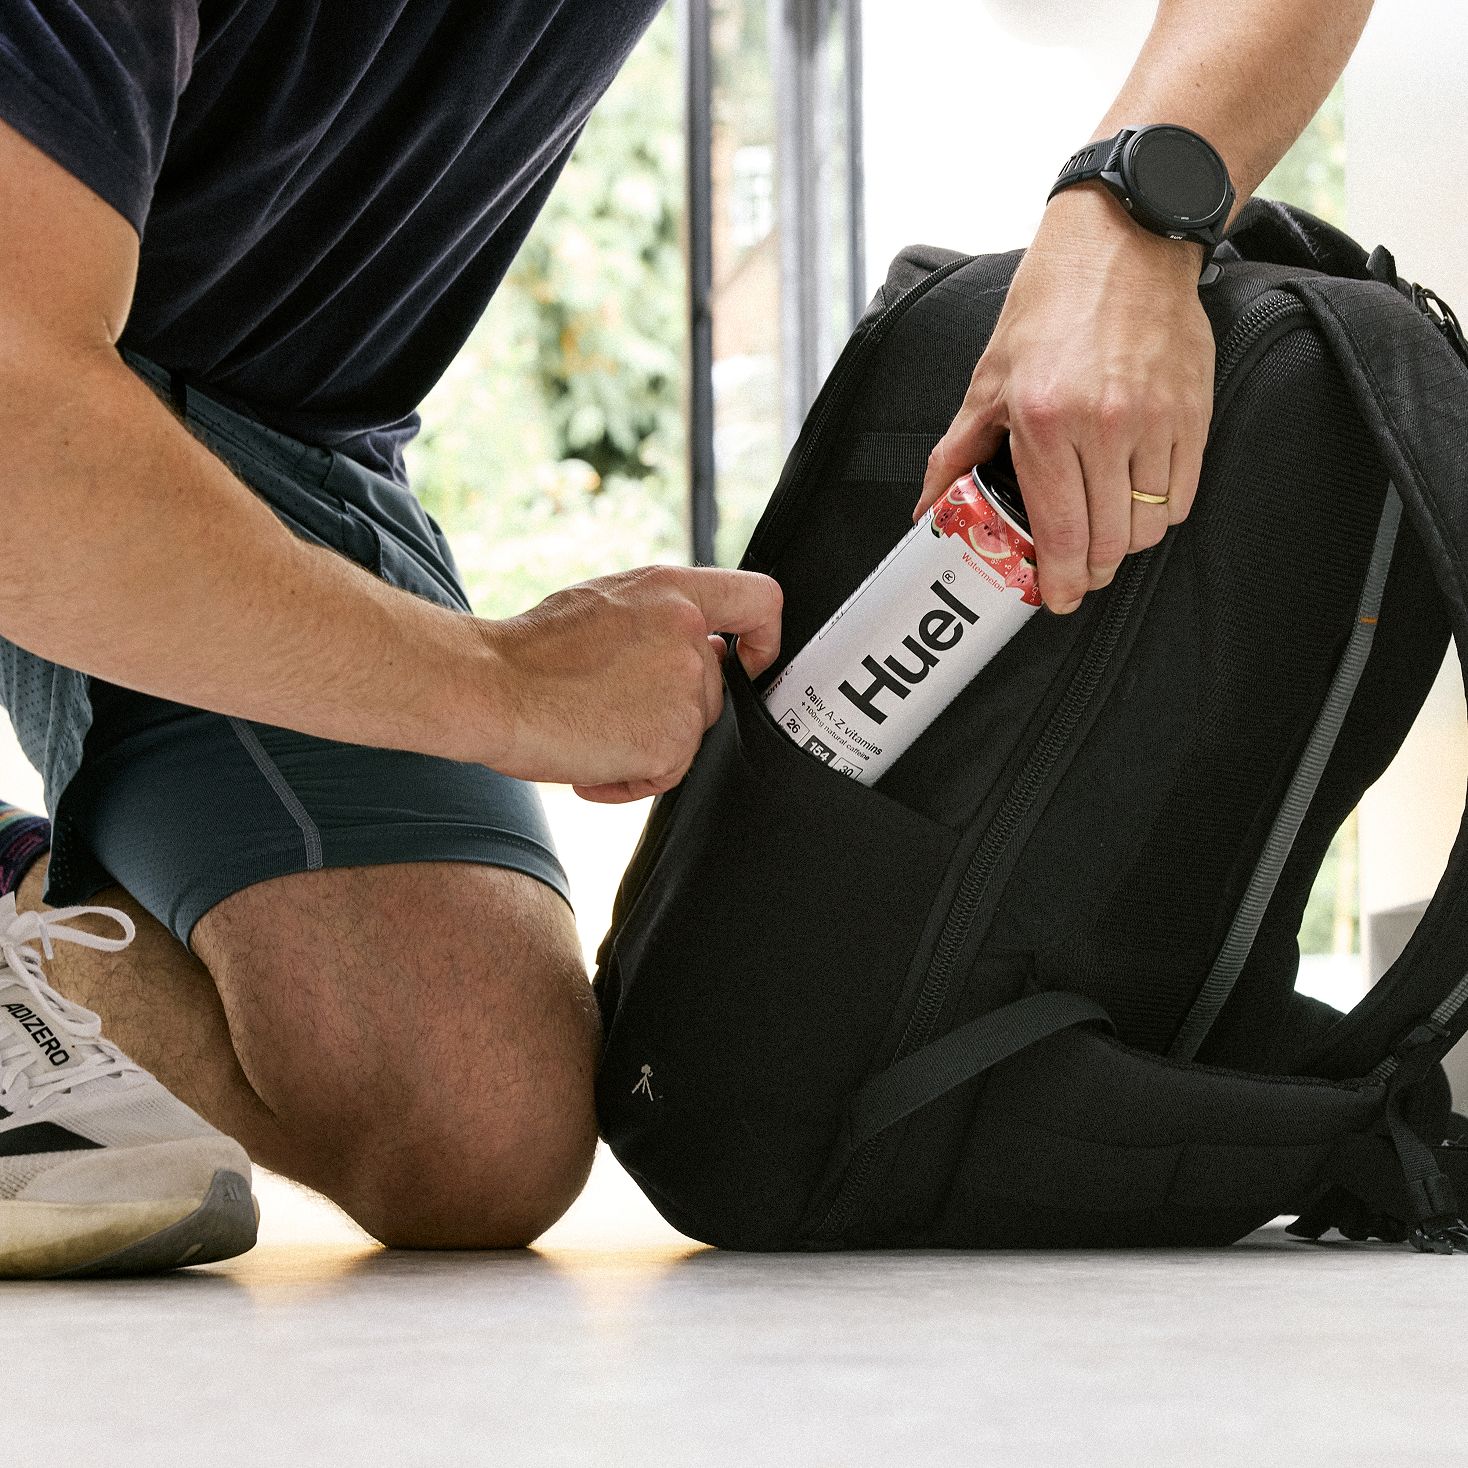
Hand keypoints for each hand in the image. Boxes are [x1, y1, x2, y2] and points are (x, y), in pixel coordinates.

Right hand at [483, 565, 781, 802]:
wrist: (492, 689)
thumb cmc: (531, 653)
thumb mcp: (604, 603)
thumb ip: (659, 618)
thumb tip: (702, 641)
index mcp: (671, 592)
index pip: (759, 599)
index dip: (765, 637)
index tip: (749, 660)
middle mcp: (688, 637)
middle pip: (715, 689)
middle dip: (671, 710)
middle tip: (608, 710)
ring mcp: (684, 690)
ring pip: (689, 734)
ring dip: (646, 746)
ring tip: (589, 734)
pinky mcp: (672, 741)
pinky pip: (666, 774)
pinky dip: (630, 781)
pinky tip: (589, 764)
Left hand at [916, 185, 1215, 612]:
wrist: (1123, 242)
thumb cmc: (1050, 308)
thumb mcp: (988, 380)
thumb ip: (957, 454)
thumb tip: (927, 510)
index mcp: (1044, 421)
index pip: (1059, 531)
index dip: (1059, 580)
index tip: (1056, 598)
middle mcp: (1103, 425)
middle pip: (1109, 542)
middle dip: (1091, 571)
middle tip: (1076, 572)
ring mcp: (1155, 420)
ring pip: (1149, 526)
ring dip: (1125, 543)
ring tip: (1103, 530)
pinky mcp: (1194, 412)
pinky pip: (1182, 495)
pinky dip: (1159, 512)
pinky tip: (1135, 498)